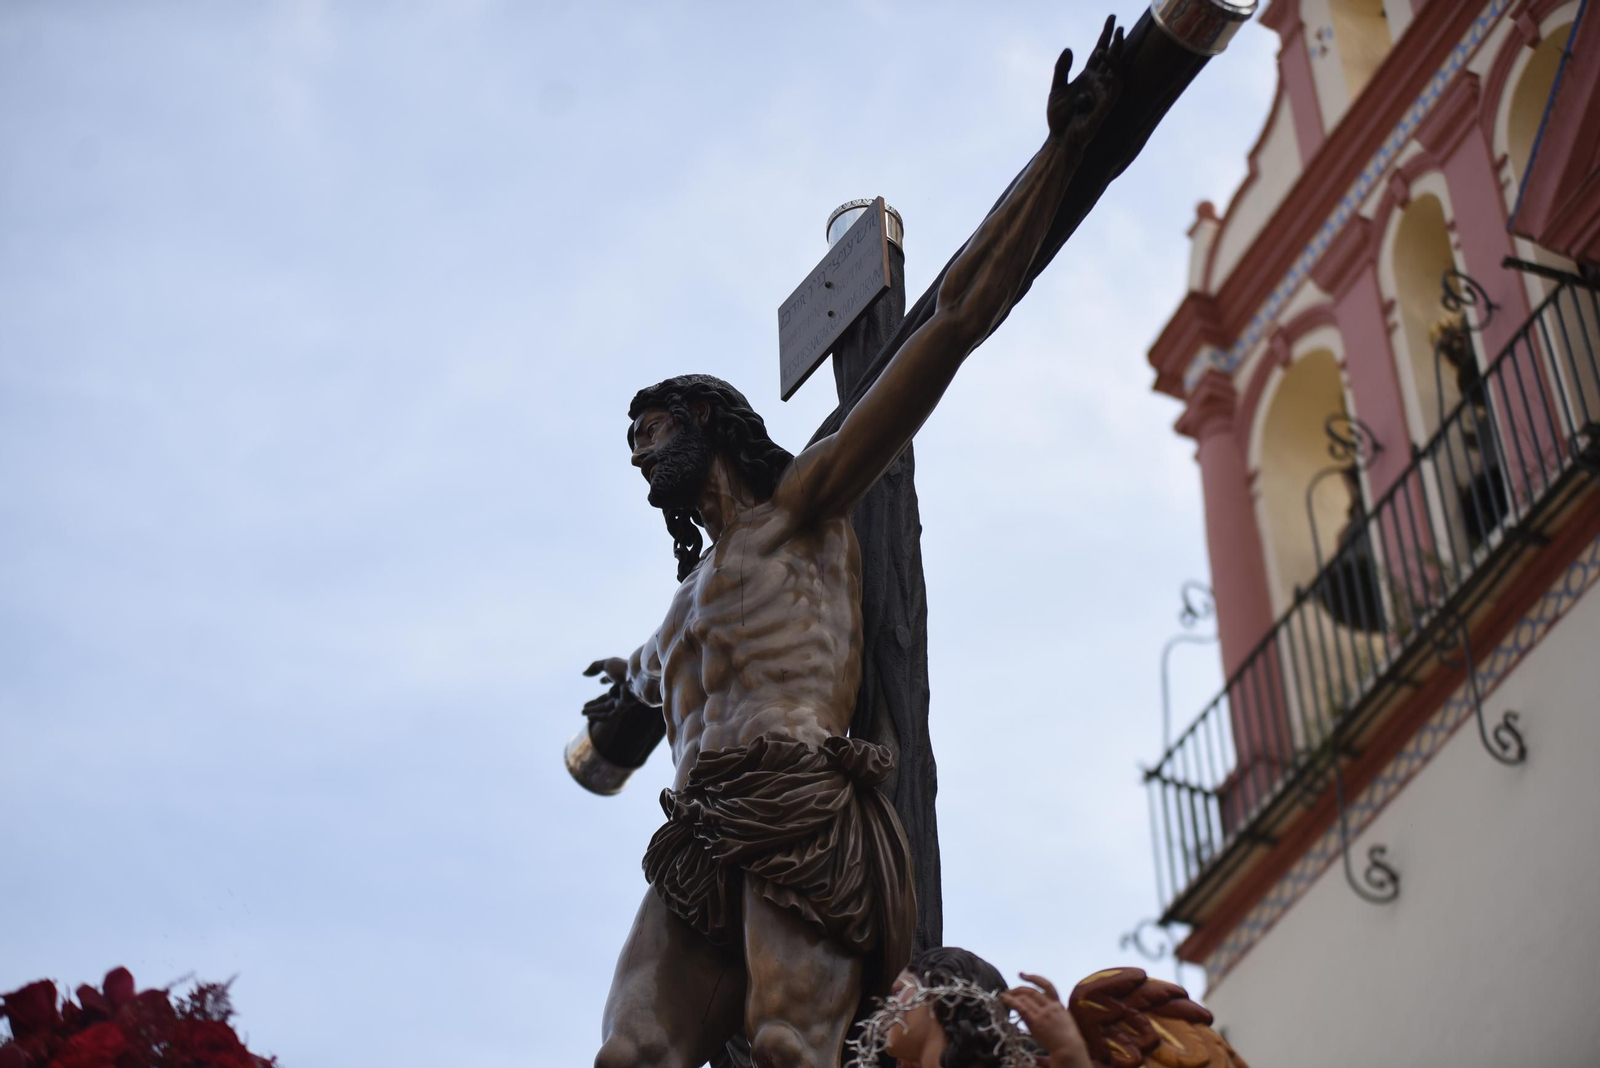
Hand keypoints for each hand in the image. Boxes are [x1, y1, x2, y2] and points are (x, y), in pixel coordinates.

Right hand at [581, 657, 631, 721]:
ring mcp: (623, 700)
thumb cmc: (623, 668)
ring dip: (594, 711)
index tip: (600, 680)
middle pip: (608, 699)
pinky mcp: (623, 708)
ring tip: (582, 713)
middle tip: (584, 706)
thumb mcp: (607, 664)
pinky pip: (610, 716)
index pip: (614, 680)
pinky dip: (599, 717)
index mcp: (622, 679)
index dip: (606, 680)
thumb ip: (595, 667)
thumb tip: (584, 673)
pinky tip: (588, 717)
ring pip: (607, 709)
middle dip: (595, 703)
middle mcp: (623, 691)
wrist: (635, 677)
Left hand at [1002, 973, 1088, 1067]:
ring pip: (1024, 999)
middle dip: (1018, 989)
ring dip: (1012, 996)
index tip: (1023, 975)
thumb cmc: (1068, 1041)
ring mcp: (1043, 1013)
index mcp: (1058, 1005)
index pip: (1047, 985)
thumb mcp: (1064, 1022)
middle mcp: (1050, 1006)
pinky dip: (1011, 1001)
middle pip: (1031, 991)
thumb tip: (1039, 1011)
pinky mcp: (1036, 1022)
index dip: (1034, 977)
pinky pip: (1021, 1007)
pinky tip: (1004, 999)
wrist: (1070, 1049)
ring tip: (1004, 997)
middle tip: (1008, 991)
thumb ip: (1052, 1014)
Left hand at [1046, 15, 1123, 142]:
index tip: (1112, 18)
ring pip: (1117, 67)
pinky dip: (1111, 71)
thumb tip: (1069, 48)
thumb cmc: (1059, 118)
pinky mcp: (1108, 102)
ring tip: (1109, 41)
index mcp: (1087, 77)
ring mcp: (1104, 91)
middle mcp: (1098, 81)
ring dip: (1115, 52)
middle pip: (1111, 55)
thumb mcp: (1056, 89)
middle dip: (1116, 39)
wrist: (1061, 139)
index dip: (1105, 35)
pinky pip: (1116, 83)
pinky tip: (1102, 62)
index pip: (1099, 51)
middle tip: (1118, 23)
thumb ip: (1061, 69)